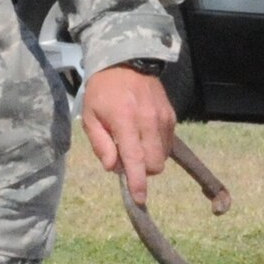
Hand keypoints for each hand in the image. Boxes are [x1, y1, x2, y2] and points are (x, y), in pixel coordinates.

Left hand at [81, 64, 176, 206]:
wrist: (126, 64)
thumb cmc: (102, 93)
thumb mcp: (90, 117)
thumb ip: (101, 144)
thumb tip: (113, 168)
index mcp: (125, 121)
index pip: (135, 158)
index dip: (137, 182)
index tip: (139, 199)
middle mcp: (148, 121)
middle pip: (155, 164)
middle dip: (142, 170)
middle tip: (125, 158)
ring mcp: (163, 118)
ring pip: (163, 156)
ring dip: (148, 159)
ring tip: (132, 142)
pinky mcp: (172, 116)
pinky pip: (168, 144)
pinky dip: (156, 147)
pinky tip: (143, 135)